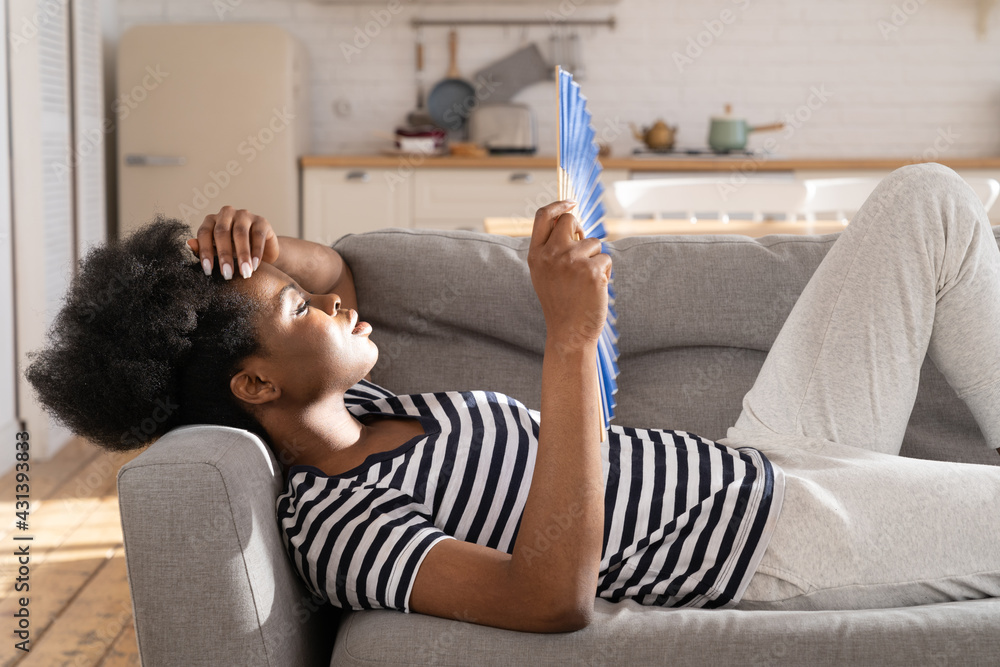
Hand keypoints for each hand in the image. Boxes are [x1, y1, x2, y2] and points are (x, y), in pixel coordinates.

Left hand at [186, 206, 279, 279]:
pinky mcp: (262, 221)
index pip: (204, 232)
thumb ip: (204, 248)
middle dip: (224, 255)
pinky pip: (258, 235)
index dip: (205, 251)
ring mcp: (245, 215)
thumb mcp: (218, 252)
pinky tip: (255, 266)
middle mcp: (227, 214)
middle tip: (227, 274)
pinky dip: (256, 252)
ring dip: (242, 255)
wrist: (263, 252)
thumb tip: (190, 244)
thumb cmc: (236, 251)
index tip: (208, 271)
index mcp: (212, 220)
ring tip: (244, 273)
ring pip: (240, 233)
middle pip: (222, 232)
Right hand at [527, 201, 611, 351]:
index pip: (543, 216)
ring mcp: (571, 261)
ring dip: (595, 258)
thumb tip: (569, 219)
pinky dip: (605, 273)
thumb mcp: (544, 274)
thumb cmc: (560, 303)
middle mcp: (551, 254)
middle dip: (581, 229)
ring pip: (593, 242)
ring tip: (586, 281)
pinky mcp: (591, 270)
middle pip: (570, 220)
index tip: (571, 202)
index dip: (559, 204)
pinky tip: (595, 289)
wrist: (569, 332)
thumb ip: (550, 249)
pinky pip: (606, 259)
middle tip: (584, 247)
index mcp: (536, 255)